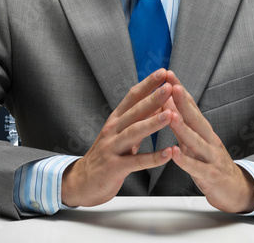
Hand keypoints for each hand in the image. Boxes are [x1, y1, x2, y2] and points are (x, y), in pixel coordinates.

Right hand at [61, 68, 173, 206]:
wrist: (82, 181)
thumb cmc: (106, 155)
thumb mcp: (120, 133)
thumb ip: (138, 119)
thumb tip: (158, 102)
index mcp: (115, 120)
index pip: (132, 97)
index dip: (147, 84)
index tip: (163, 72)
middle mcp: (112, 130)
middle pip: (134, 111)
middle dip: (152, 98)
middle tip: (169, 87)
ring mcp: (112, 148)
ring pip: (134, 133)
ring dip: (154, 123)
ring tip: (172, 115)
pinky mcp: (114, 168)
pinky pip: (136, 162)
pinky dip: (154, 157)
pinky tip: (169, 153)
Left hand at [163, 71, 253, 213]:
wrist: (235, 189)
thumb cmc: (211, 162)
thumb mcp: (197, 140)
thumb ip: (183, 123)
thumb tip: (168, 100)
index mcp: (204, 130)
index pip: (192, 106)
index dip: (180, 90)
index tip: (168, 75)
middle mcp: (209, 140)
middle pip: (196, 119)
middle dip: (184, 102)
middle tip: (172, 86)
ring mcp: (211, 157)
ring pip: (196, 141)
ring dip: (183, 127)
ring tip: (170, 115)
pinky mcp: (211, 175)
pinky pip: (196, 167)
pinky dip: (184, 160)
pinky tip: (173, 153)